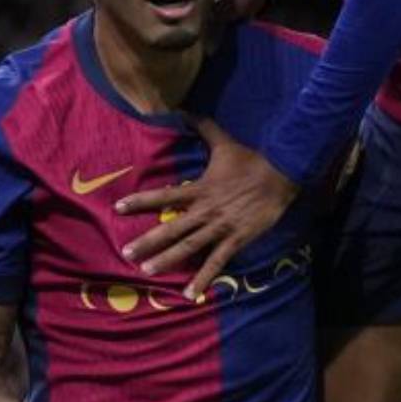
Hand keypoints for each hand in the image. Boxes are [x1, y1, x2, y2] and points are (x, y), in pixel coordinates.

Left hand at [116, 117, 298, 298]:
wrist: (281, 174)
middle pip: (172, 227)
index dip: (142, 201)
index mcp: (199, 189)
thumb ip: (202, 127)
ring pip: (189, 246)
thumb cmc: (250, 161)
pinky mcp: (236, 239)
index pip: (165, 195)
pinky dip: (203, 278)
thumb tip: (184, 107)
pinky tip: (190, 294)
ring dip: (168, 259)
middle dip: (148, 240)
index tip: (119, 208)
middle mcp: (205, 210)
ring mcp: (220, 227)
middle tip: (126, 253)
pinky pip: (217, 261)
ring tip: (147, 271)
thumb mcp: (224, 143)